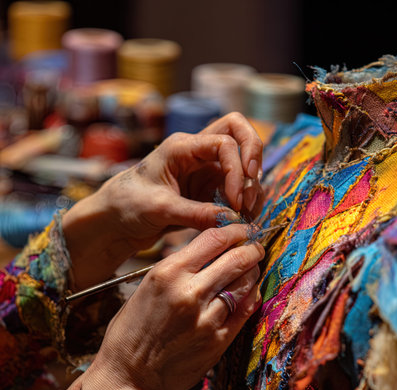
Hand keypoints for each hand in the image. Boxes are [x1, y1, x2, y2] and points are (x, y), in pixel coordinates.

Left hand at [63, 112, 263, 288]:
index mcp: (182, 147)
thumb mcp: (160, 209)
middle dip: (253, 158)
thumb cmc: (128, 204)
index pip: (224, 141)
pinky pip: (237, 187)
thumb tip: (233, 220)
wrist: (115, 220)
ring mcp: (206, 170)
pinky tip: (242, 218)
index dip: (237, 169)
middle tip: (250, 191)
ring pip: (243, 163)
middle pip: (239, 133)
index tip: (235, 201)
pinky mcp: (209, 189)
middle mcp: (198, 153)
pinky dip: (245, 200)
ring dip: (251, 186)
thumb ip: (196, 214)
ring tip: (246, 214)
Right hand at [67, 224, 263, 389]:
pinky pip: (246, 309)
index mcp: (167, 273)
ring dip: (253, 270)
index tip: (241, 229)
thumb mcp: (147, 287)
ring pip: (245, 282)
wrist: (128, 378)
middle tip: (256, 246)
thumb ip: (178, 267)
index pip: (213, 238)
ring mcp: (207, 318)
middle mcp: (189, 292)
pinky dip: (251, 296)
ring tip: (253, 267)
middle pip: (236, 257)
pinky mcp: (218, 341)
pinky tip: (249, 291)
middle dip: (251, 247)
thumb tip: (207, 252)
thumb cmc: (130, 331)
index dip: (233, 230)